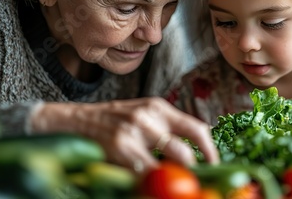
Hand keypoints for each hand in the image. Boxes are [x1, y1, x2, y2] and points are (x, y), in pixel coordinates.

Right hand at [30, 97, 219, 173]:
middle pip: (184, 151)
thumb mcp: (142, 115)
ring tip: (169, 184)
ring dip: (171, 179)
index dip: (210, 150)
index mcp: (159, 107)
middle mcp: (149, 116)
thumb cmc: (113, 121)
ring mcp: (134, 132)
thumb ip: (166, 129)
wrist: (76, 120)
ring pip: (165, 166)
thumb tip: (192, 153)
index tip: (214, 166)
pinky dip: (150, 182)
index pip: (196, 128)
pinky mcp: (120, 148)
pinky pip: (144, 174)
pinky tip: (147, 183)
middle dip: (190, 173)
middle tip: (191, 183)